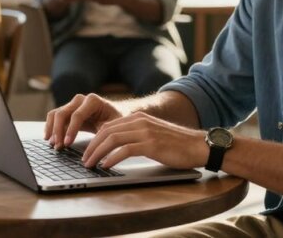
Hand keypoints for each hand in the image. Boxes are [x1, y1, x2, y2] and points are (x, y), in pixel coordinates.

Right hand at [45, 93, 123, 148]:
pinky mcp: (68, 111)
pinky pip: (54, 117)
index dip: (71, 130)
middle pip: (62, 113)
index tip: (67, 144)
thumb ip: (104, 136)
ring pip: (55, 114)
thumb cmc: (116, 121)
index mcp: (93, 101)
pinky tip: (50, 138)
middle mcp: (80, 100)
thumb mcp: (113, 128)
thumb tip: (96, 152)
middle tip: (58, 147)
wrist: (115, 115)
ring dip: (52, 129)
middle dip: (58, 131)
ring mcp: (72, 104)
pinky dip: (50, 127)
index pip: (77, 115)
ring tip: (53, 144)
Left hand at [80, 111, 208, 170]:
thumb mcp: (153, 134)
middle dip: (92, 146)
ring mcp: (145, 131)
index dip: (94, 139)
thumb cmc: (177, 144)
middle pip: (106, 131)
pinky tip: (106, 166)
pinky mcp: (151, 144)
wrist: (199, 146)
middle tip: (84, 159)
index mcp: (138, 118)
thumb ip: (136, 136)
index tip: (87, 151)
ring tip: (90, 164)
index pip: (108, 126)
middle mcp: (140, 121)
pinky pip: (125, 150)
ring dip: (97, 153)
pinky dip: (112, 158)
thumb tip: (116, 147)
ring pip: (112, 139)